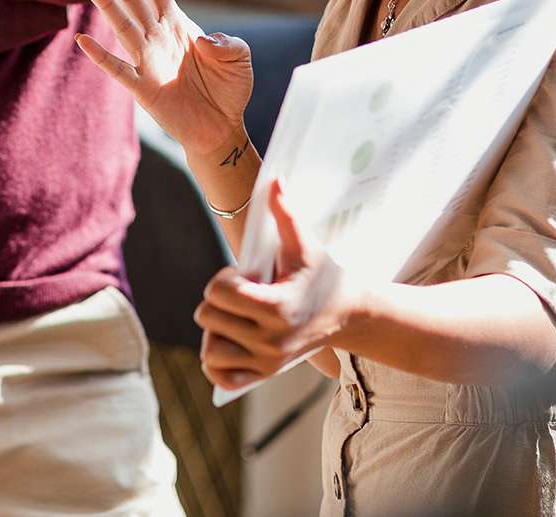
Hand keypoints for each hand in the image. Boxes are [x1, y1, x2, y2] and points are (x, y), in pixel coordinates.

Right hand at [75, 0, 252, 156]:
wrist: (221, 128)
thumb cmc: (229, 89)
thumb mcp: (239, 57)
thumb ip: (228, 42)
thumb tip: (202, 39)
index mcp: (177, 23)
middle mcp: (157, 36)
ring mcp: (147, 60)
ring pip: (121, 24)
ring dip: (103, 2)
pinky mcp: (143, 87)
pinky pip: (118, 68)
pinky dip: (101, 55)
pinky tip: (83, 40)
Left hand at [197, 180, 356, 389]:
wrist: (348, 314)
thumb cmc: (322, 273)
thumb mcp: (304, 243)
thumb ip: (286, 212)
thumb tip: (275, 179)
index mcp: (276, 307)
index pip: (218, 292)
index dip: (224, 277)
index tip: (243, 275)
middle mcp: (270, 340)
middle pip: (208, 317)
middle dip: (217, 299)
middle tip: (241, 292)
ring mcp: (267, 362)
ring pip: (210, 350)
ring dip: (215, 328)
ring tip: (235, 314)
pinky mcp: (265, 374)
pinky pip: (221, 375)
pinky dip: (215, 360)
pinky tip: (228, 338)